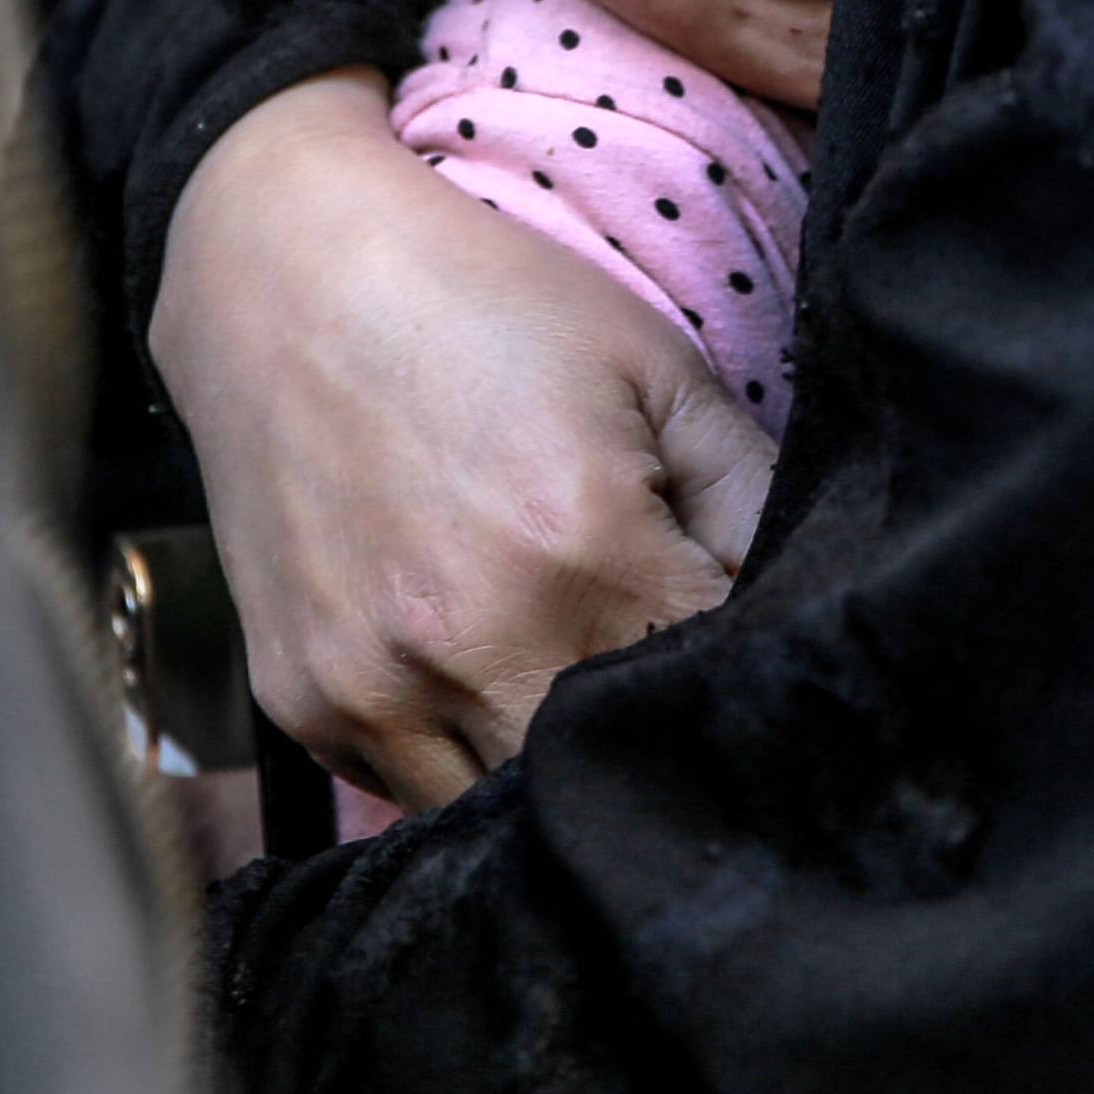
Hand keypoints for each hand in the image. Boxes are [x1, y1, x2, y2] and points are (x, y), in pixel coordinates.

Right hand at [151, 70, 775, 810]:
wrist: (285, 275)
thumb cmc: (489, 307)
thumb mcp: (655, 368)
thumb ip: (756, 503)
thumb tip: (807, 617)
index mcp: (580, 549)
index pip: (709, 697)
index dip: (734, 681)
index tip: (733, 646)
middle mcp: (467, 641)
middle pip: (607, 780)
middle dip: (646, 742)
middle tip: (650, 667)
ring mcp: (371, 685)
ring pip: (503, 819)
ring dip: (547, 771)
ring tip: (555, 666)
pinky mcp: (299, 705)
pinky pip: (408, 791)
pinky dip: (454, 756)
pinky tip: (465, 662)